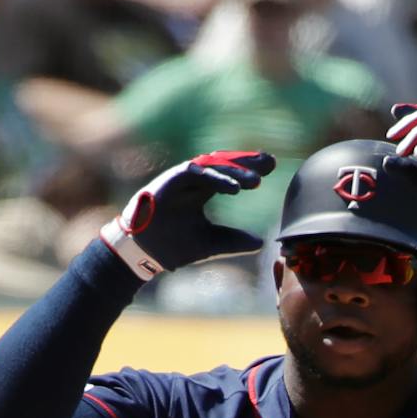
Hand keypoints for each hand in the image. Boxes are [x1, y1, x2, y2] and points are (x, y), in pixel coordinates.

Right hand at [98, 150, 275, 281]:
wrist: (143, 254)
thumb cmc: (171, 246)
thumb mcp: (210, 243)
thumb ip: (233, 240)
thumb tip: (260, 242)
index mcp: (200, 192)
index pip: (229, 176)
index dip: (249, 170)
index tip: (273, 168)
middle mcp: (192, 183)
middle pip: (223, 165)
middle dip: (247, 162)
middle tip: (270, 163)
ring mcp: (180, 181)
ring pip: (212, 167)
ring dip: (234, 172)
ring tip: (256, 181)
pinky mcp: (169, 181)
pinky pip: (195, 173)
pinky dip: (215, 178)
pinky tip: (234, 188)